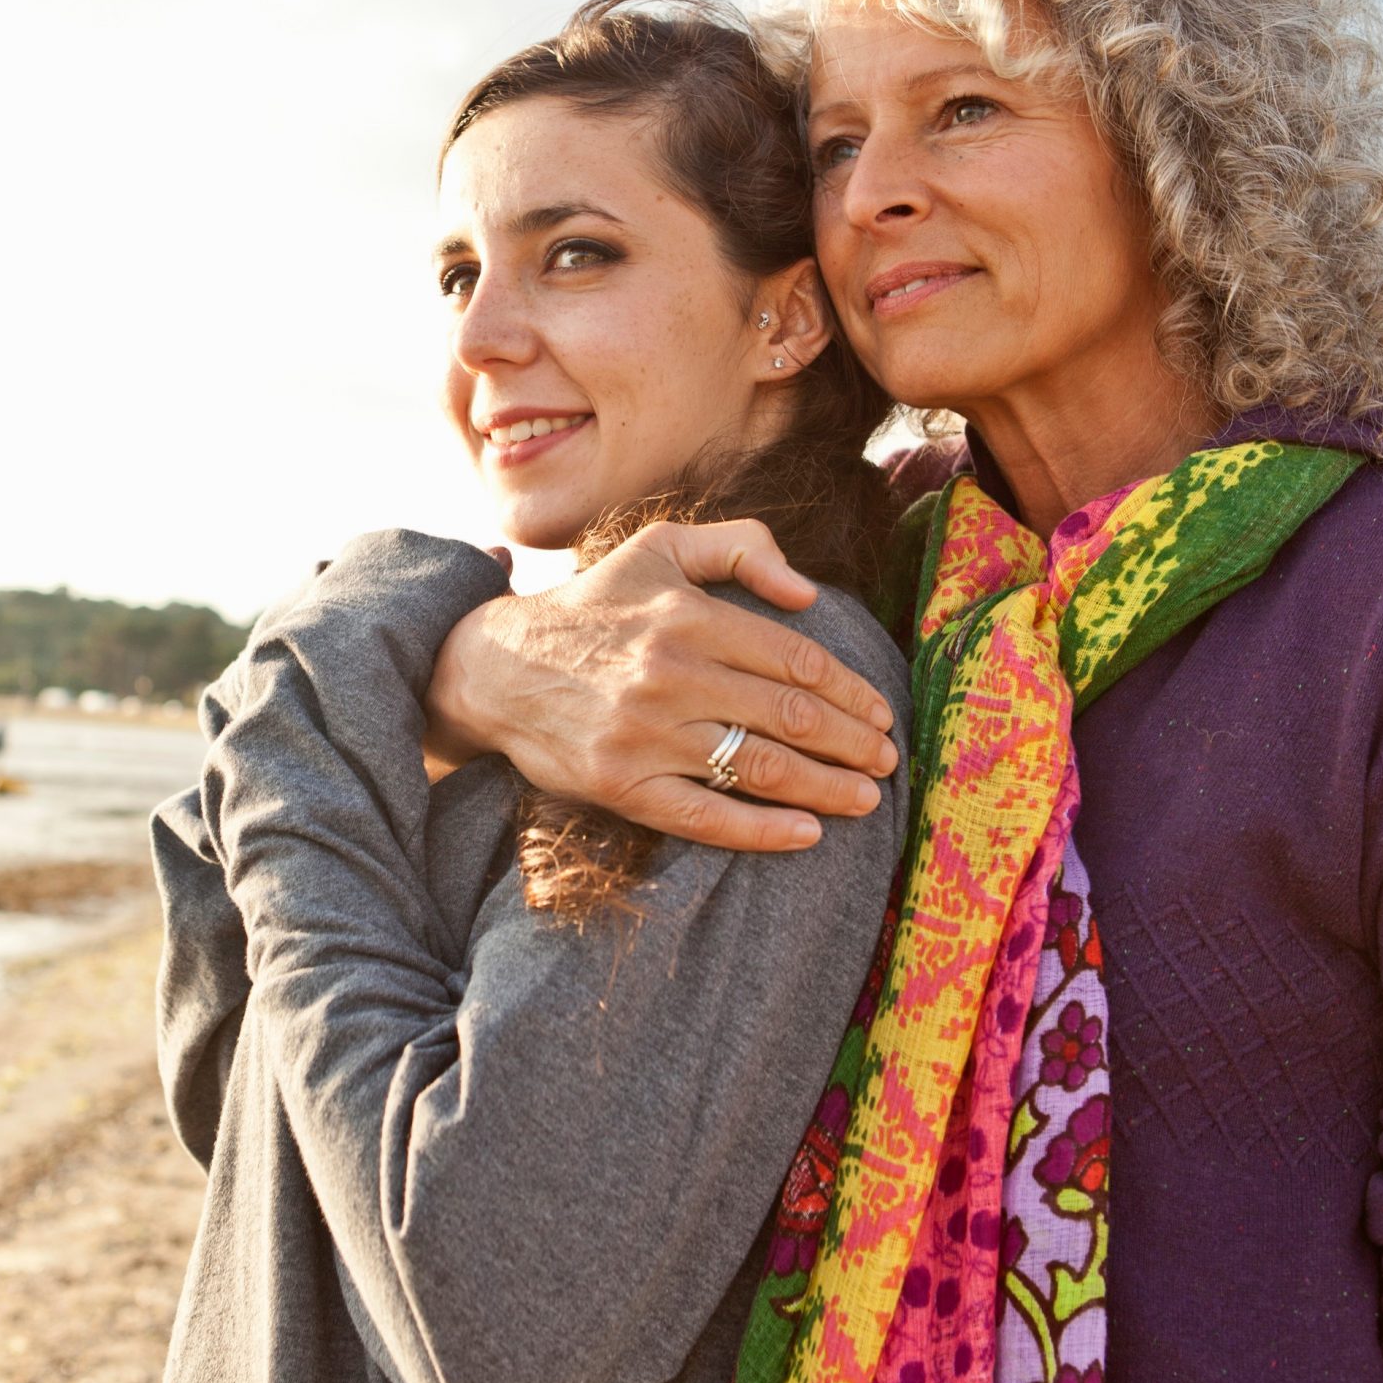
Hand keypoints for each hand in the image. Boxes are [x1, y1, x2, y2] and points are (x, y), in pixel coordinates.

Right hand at [422, 519, 898, 851]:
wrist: (495, 666)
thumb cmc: (592, 606)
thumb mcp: (659, 547)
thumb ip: (738, 548)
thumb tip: (807, 594)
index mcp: (688, 615)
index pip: (795, 660)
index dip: (850, 692)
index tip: (879, 714)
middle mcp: (670, 674)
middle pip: (789, 717)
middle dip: (852, 744)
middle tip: (887, 762)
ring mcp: (645, 735)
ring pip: (758, 768)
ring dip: (826, 788)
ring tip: (865, 800)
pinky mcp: (621, 784)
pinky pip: (706, 816)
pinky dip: (763, 830)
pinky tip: (807, 834)